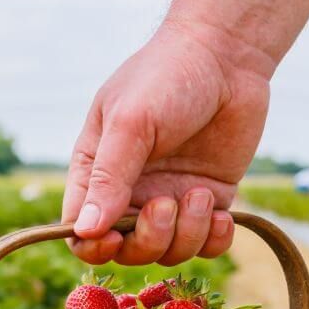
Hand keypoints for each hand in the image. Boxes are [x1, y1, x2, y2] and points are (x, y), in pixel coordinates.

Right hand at [62, 21, 270, 265]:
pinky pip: (207, 246)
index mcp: (97, 172)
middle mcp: (132, 193)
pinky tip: (222, 213)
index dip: (94, 246)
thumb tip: (85, 230)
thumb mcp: (130, 124)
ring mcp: (171, 199)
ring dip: (187, 234)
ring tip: (201, 193)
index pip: (81, 232)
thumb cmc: (166, 77)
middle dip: (149, 239)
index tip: (114, 237)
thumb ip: (108, 178)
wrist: (226, 56)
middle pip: (128, 251)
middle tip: (167, 203)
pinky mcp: (210, 202)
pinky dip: (215, 239)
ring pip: (170, 252)